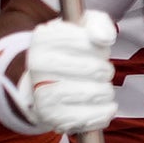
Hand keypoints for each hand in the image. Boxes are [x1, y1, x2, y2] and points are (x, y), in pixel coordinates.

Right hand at [0, 10, 120, 136]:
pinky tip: (106, 107)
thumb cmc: (72, 51)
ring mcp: (41, 93)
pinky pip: (85, 118)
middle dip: (105, 70)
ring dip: (105, 91)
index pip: (87, 42)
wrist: (47, 80)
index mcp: (44, 39)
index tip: (99, 50)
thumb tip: (103, 38)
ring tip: (101, 88)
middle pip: (93, 68)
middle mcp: (37, 65)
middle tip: (101, 71)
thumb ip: (99, 24)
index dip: (101, 49)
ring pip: (91, 93)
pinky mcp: (50, 117)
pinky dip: (103, 113)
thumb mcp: (84, 26)